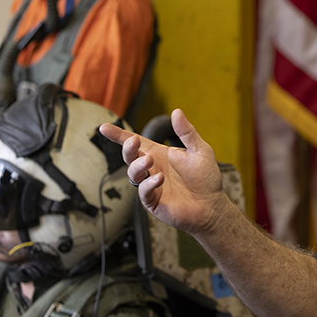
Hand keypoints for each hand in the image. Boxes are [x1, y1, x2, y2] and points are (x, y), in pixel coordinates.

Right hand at [99, 109, 228, 236]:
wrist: (212, 204)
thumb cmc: (206, 179)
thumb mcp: (199, 150)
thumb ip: (186, 132)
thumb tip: (176, 112)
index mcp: (161, 154)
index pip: (137, 142)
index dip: (119, 135)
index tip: (104, 128)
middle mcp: (153, 168)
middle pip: (130, 156)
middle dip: (127, 148)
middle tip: (133, 142)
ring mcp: (151, 185)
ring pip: (133, 173)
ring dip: (137, 165)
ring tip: (149, 161)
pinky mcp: (154, 200)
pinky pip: (143, 191)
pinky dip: (148, 184)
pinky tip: (159, 179)